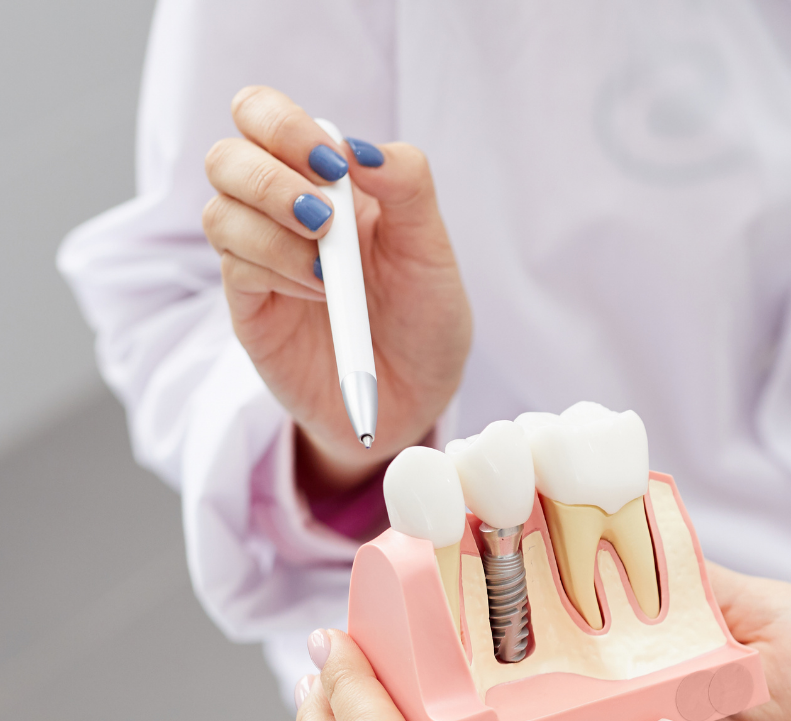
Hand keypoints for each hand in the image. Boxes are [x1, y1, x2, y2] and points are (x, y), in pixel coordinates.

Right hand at [203, 86, 470, 492]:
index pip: (263, 115)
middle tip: (324, 217)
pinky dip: (277, 272)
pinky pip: (234, 268)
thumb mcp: (432, 250)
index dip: (284, 126)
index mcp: (323, 179)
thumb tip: (359, 148)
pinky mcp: (248, 304)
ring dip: (276, 235)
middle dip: (270, 179)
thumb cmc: (424, 318)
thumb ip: (407, 187)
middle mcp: (279, 210)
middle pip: (226, 157)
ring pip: (220, 213)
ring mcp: (258, 256)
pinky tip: (319, 293)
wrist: (415, 397)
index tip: (333, 166)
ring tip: (330, 273)